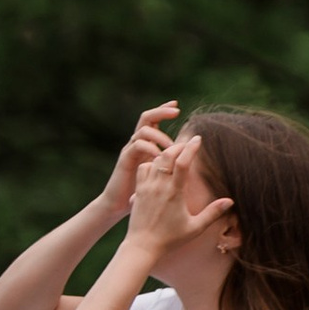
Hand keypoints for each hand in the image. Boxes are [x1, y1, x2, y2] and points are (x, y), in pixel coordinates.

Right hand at [99, 101, 178, 222]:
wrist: (118, 204)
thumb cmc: (141, 191)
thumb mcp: (158, 175)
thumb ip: (170, 166)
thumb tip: (190, 163)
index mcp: (145, 143)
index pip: (153, 120)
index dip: (163, 110)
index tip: (177, 105)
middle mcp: (136, 143)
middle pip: (146, 117)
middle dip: (161, 112)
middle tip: (176, 111)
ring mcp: (130, 150)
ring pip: (143, 130)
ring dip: (159, 135)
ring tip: (171, 146)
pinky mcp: (125, 160)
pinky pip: (137, 146)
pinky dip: (150, 147)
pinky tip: (159, 156)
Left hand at [125, 132, 232, 262]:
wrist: (142, 246)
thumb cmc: (170, 239)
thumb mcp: (195, 228)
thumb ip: (213, 213)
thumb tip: (230, 201)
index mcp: (174, 193)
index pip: (182, 162)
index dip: (191, 148)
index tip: (198, 139)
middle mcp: (159, 186)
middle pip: (168, 155)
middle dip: (179, 145)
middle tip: (188, 143)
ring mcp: (146, 187)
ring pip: (155, 159)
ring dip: (166, 153)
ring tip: (176, 152)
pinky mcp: (138, 190)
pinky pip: (143, 167)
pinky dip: (152, 162)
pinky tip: (159, 165)